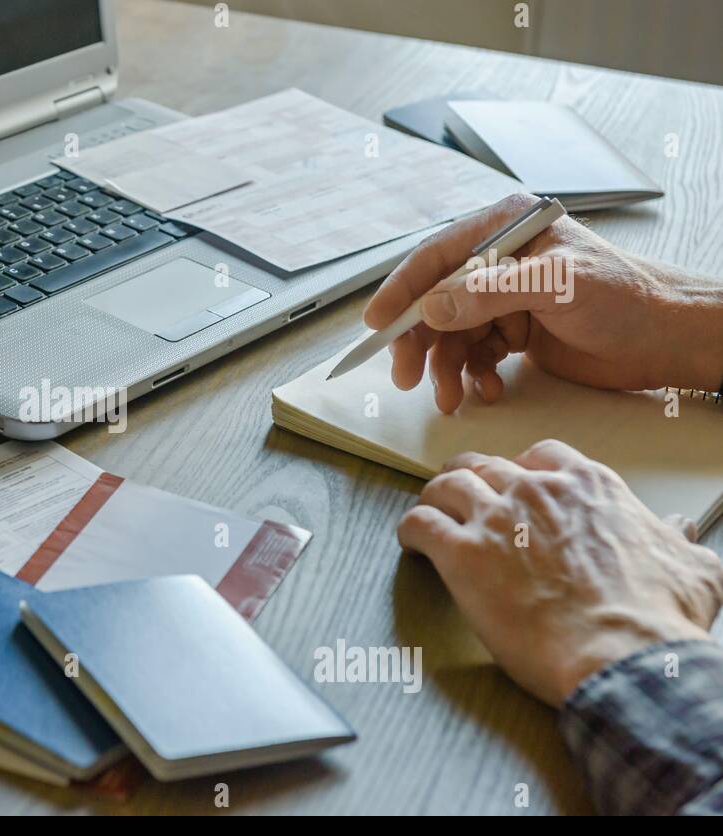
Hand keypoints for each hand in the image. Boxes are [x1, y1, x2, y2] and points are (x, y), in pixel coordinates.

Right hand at [364, 193, 722, 412]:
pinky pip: (474, 355)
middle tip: (407, 376)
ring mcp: (505, 298)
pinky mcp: (514, 332)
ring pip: (451, 334)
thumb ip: (490, 293)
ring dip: (445, 368)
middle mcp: (499, 261)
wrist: (667, 337)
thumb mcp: (556, 285)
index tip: (376, 324)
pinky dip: (472, 376)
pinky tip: (485, 389)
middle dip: (418, 341)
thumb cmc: (626, 296)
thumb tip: (432, 307)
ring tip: (451, 396)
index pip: (435, 257)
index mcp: (504, 230)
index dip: (401, 291)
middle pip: (435, 300)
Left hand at [398, 439, 722, 706]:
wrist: (621, 656)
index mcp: (589, 487)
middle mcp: (537, 492)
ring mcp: (495, 519)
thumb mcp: (690, 567)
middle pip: (487, 465)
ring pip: (447, 485)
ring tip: (431, 512)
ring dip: (436, 498)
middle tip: (465, 497)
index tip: (517, 486)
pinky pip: (419, 524)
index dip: (524, 471)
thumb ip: (677, 540)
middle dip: (473, 479)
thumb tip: (679, 528)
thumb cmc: (655, 619)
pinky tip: (410, 540)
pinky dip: (409, 529)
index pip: (543, 456)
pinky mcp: (461, 554)